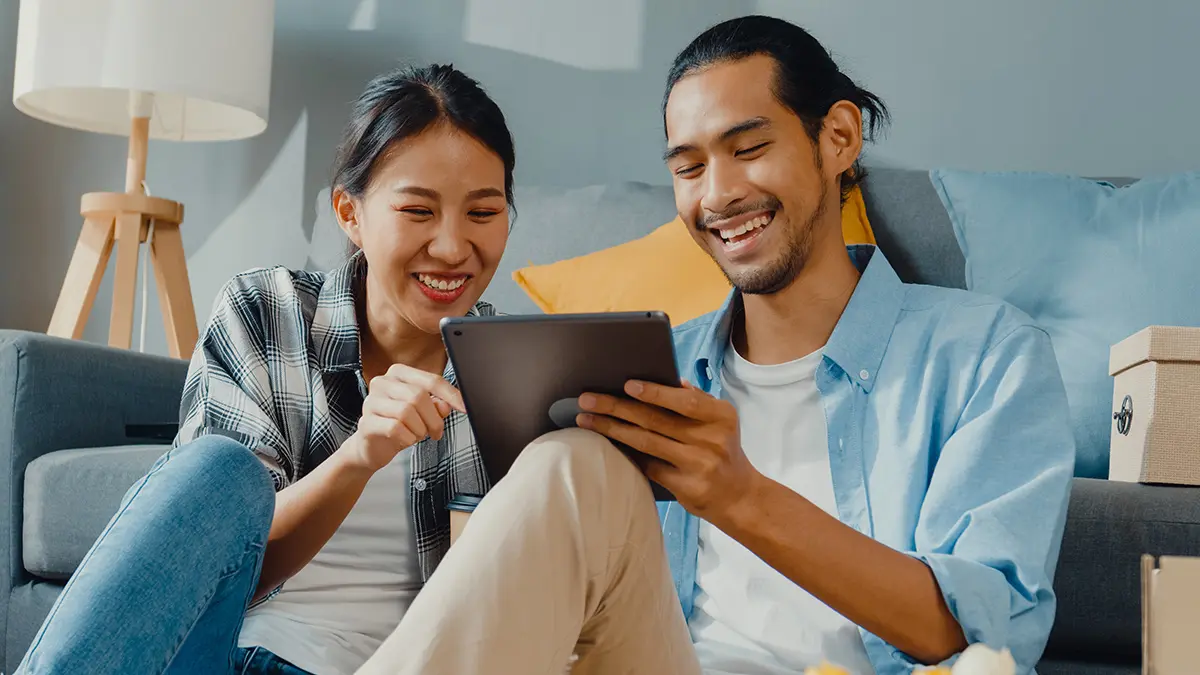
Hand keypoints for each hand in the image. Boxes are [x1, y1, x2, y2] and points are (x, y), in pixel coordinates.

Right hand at [342, 363, 464, 472]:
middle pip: (419, 396)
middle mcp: (382, 382)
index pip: (431, 380)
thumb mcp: (423, 414)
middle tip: (436, 432)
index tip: (465, 408)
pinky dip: (407, 438)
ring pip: (407, 412)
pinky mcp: (366, 422)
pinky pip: (395, 428)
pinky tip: (406, 440)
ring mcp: (371, 401)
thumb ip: (436, 406)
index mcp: (398, 373)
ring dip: (419, 429)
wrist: (372, 447)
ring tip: (417, 435)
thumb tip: (446, 405)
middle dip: (433, 419)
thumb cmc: (399, 425)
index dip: (451, 395)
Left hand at [576, 380, 760, 521]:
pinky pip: (648, 466)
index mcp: (721, 416)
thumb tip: (672, 380)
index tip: (626, 385)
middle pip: (656, 420)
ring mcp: (698, 465)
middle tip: (588, 399)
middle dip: (617, 407)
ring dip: (612, 429)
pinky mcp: (686, 486)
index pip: (684, 401)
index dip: (654, 393)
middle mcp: (711, 440)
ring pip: (646, 442)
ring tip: (586, 420)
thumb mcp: (720, 422)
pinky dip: (626, 453)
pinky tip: (605, 444)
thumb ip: (697, 401)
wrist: (739, 496)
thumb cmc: (722, 451)